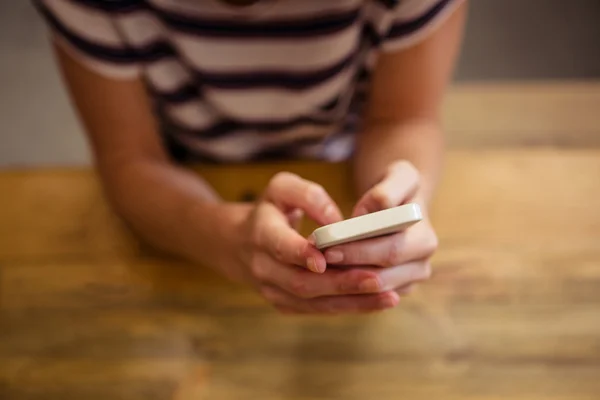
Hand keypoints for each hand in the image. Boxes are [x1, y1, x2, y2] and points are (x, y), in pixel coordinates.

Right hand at [225, 172, 403, 313]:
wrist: (239, 243)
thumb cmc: (271, 209)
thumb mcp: (282, 188)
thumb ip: (308, 195)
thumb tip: (337, 221)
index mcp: (261, 233)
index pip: (279, 246)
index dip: (300, 254)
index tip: (323, 260)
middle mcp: (263, 267)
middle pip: (301, 282)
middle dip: (340, 283)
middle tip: (376, 279)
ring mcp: (272, 290)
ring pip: (313, 302)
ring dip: (351, 302)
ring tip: (387, 297)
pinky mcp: (285, 304)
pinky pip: (318, 310)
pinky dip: (348, 307)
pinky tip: (377, 302)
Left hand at [322, 161, 437, 294]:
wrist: (398, 205)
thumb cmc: (394, 188)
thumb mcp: (399, 176)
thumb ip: (389, 190)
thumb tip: (377, 209)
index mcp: (425, 239)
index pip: (391, 251)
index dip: (358, 250)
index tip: (329, 245)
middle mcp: (421, 266)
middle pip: (382, 276)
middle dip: (347, 267)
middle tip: (318, 259)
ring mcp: (410, 280)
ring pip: (373, 291)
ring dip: (345, 280)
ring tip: (319, 267)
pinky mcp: (396, 288)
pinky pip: (369, 296)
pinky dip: (348, 289)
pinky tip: (327, 275)